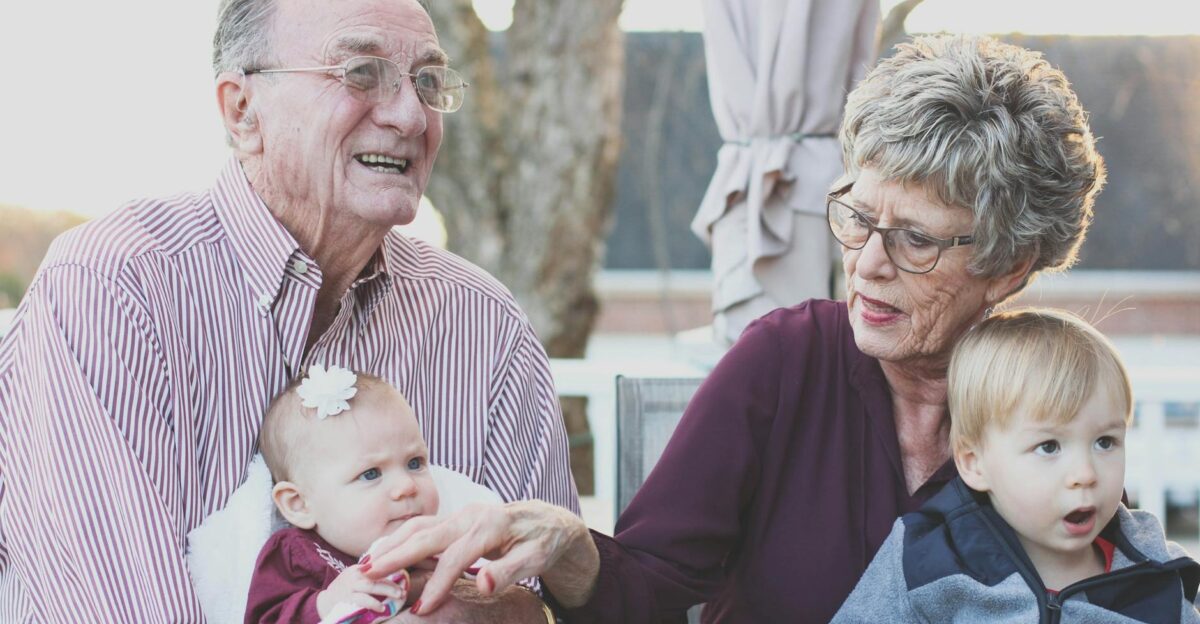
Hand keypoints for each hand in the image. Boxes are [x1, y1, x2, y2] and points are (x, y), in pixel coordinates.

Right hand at [316, 564, 409, 618]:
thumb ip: (371, 576)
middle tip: (404, 590)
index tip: (404, 578)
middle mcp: (354, 575)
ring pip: (372, 586)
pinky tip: (382, 608)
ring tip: (399, 596)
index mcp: (358, 569)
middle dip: (392, 583)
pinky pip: (363, 600)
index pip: (378, 566)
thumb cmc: (344, 591)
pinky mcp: (347, 599)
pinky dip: (374, 603)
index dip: (393, 571)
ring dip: (387, 591)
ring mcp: (350, 587)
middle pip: (377, 575)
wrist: (324, 603)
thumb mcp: (355, 578)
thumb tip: (393, 575)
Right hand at [363, 500, 598, 613]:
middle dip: (396, 556)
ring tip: (366, 563)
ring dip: (392, 544)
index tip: (421, 609)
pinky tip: (384, 552)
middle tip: (366, 574)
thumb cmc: (543, 542)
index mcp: (490, 525)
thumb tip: (484, 585)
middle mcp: (470, 515)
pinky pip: (423, 528)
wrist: (549, 521)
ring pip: (419, 527)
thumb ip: (509, 571)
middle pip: (427, 535)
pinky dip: (401, 539)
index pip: (456, 558)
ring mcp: (461, 515)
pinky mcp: (456, 519)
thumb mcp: (536, 559)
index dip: (438, 584)